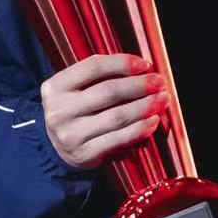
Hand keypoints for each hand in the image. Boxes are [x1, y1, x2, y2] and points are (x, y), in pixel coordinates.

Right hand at [41, 54, 169, 169]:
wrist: (56, 147)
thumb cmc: (75, 110)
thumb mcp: (75, 89)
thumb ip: (99, 76)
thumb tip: (141, 67)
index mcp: (55, 87)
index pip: (93, 67)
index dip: (122, 63)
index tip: (145, 64)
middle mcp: (59, 110)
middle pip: (108, 92)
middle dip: (139, 85)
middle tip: (159, 82)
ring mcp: (70, 134)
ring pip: (116, 116)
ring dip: (144, 106)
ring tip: (162, 99)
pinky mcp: (84, 154)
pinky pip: (119, 139)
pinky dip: (140, 128)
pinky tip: (153, 120)